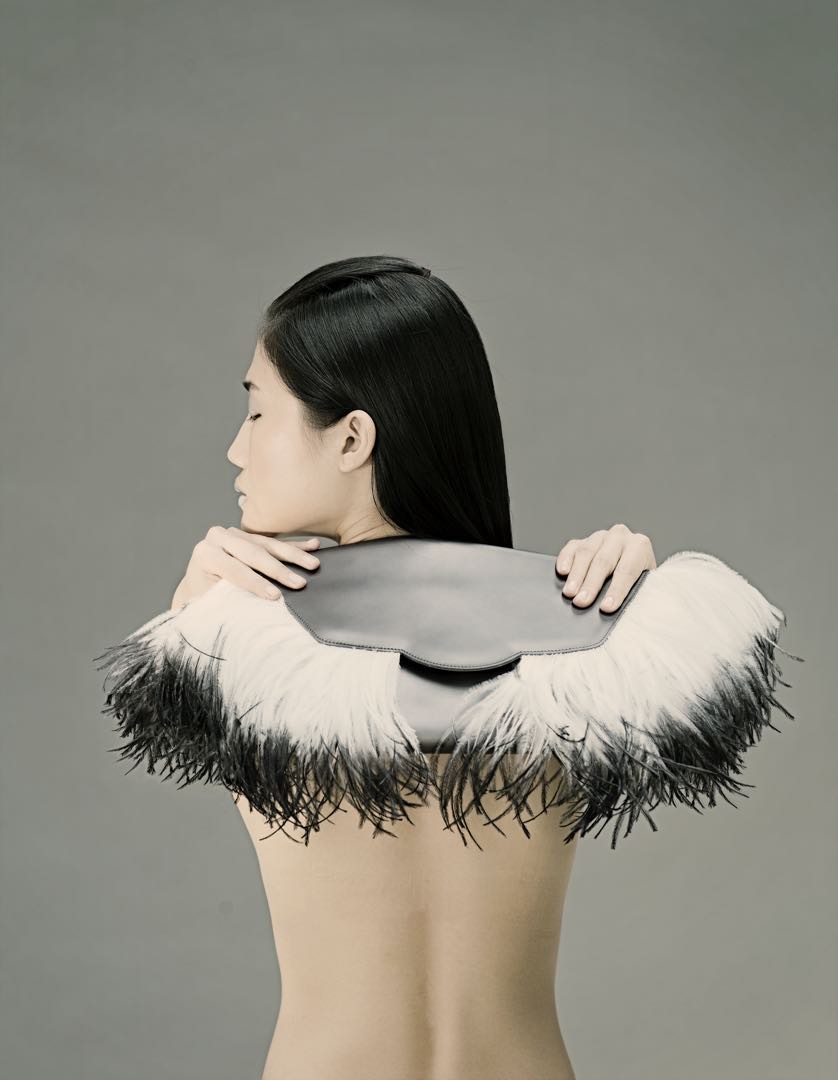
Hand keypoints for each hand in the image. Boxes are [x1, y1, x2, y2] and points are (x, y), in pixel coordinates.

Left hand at [170, 526, 320, 607]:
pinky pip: (275, 541)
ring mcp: (235, 533)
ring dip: (294, 555)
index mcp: (205, 553)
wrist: (198, 587)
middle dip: (279, 570)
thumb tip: (261, 605)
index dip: (257, 584)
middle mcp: (218, 538)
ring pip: (268, 545)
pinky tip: (313, 545)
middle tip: (300, 583)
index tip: (276, 596)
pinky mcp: (249, 535)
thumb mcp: (212, 600)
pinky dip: (295, 545)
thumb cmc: (205, 598)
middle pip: (254, 553)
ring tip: (313, 564)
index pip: (236, 569)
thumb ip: (232, 597)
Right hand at [555, 523, 656, 612]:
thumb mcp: (646, 587)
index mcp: (640, 546)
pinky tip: (563, 572)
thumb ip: (639, 594)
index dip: (617, 589)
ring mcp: (599, 536)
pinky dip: (565, 559)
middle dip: (591, 584)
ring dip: (576, 575)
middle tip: (582, 602)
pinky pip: (571, 547)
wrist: (634, 568)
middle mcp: (619, 536)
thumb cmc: (639, 581)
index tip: (607, 608)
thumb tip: (628, 610)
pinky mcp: (582, 540)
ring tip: (570, 593)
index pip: (627, 569)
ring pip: (586, 553)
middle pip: (604, 561)